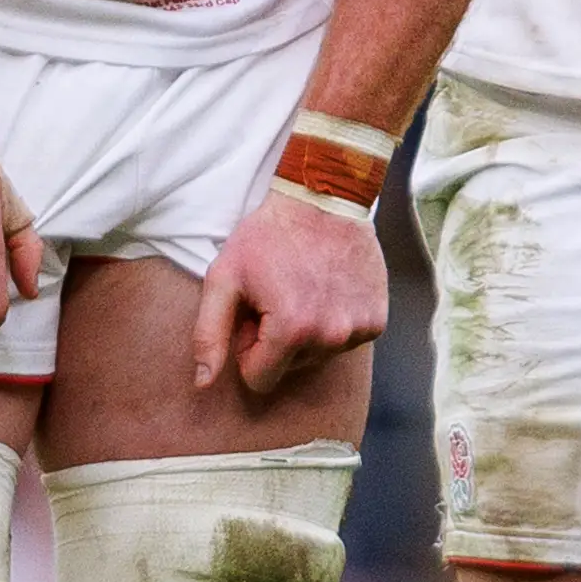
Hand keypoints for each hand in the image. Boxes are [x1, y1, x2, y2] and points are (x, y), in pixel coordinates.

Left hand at [190, 191, 387, 396]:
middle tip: (279, 296)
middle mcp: (331, 335)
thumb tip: (203, 383)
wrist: (325, 198)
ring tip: (304, 289)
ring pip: (318, 356)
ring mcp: (359, 328)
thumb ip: (209, 334)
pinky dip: (334, 322)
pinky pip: (346, 341)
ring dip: (307, 331)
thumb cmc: (269, 236)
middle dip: (278, 340)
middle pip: (290, 368)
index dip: (249, 347)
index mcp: (291, 329)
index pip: (259, 378)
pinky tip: (329, 289)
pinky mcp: (377, 319)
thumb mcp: (224, 277)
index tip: (255, 313)